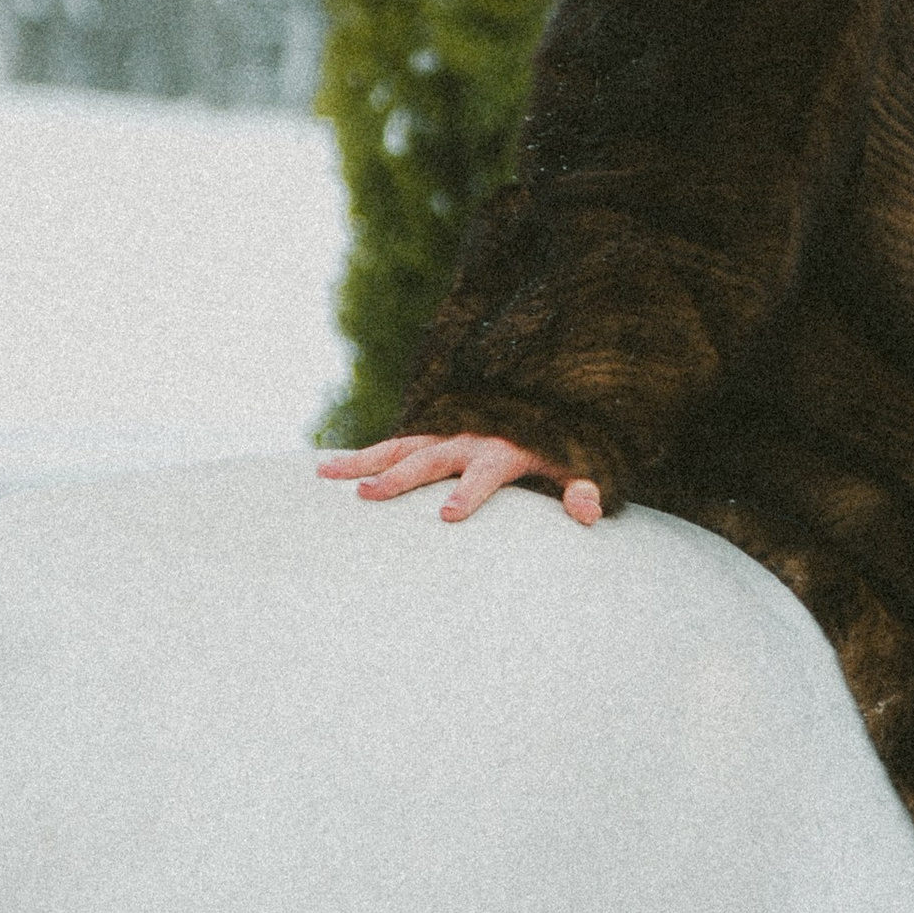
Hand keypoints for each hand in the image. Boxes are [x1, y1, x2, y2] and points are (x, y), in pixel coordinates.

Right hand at [318, 433, 603, 525]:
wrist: (550, 396)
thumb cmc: (564, 444)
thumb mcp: (583, 463)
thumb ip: (585, 486)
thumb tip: (588, 511)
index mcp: (508, 447)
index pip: (487, 472)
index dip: (470, 492)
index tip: (448, 515)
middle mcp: (472, 435)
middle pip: (432, 456)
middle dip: (401, 476)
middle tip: (368, 496)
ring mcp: (449, 431)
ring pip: (401, 444)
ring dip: (364, 459)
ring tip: (325, 475)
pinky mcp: (434, 432)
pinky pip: (395, 443)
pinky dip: (362, 454)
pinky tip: (326, 469)